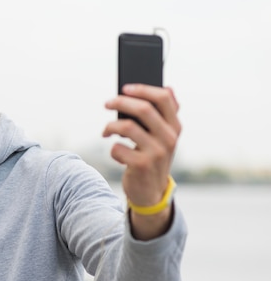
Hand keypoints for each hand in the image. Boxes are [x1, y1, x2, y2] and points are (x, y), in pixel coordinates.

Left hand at [103, 84, 180, 236]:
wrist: (151, 193)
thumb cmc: (152, 158)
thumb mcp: (164, 137)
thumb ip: (166, 114)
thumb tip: (169, 87)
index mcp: (174, 127)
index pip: (164, 98)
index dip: (143, 89)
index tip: (125, 88)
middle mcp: (168, 138)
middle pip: (143, 109)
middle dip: (120, 102)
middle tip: (107, 103)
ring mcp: (156, 153)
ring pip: (127, 127)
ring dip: (110, 126)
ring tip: (106, 131)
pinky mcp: (141, 166)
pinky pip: (117, 148)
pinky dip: (112, 148)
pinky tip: (116, 152)